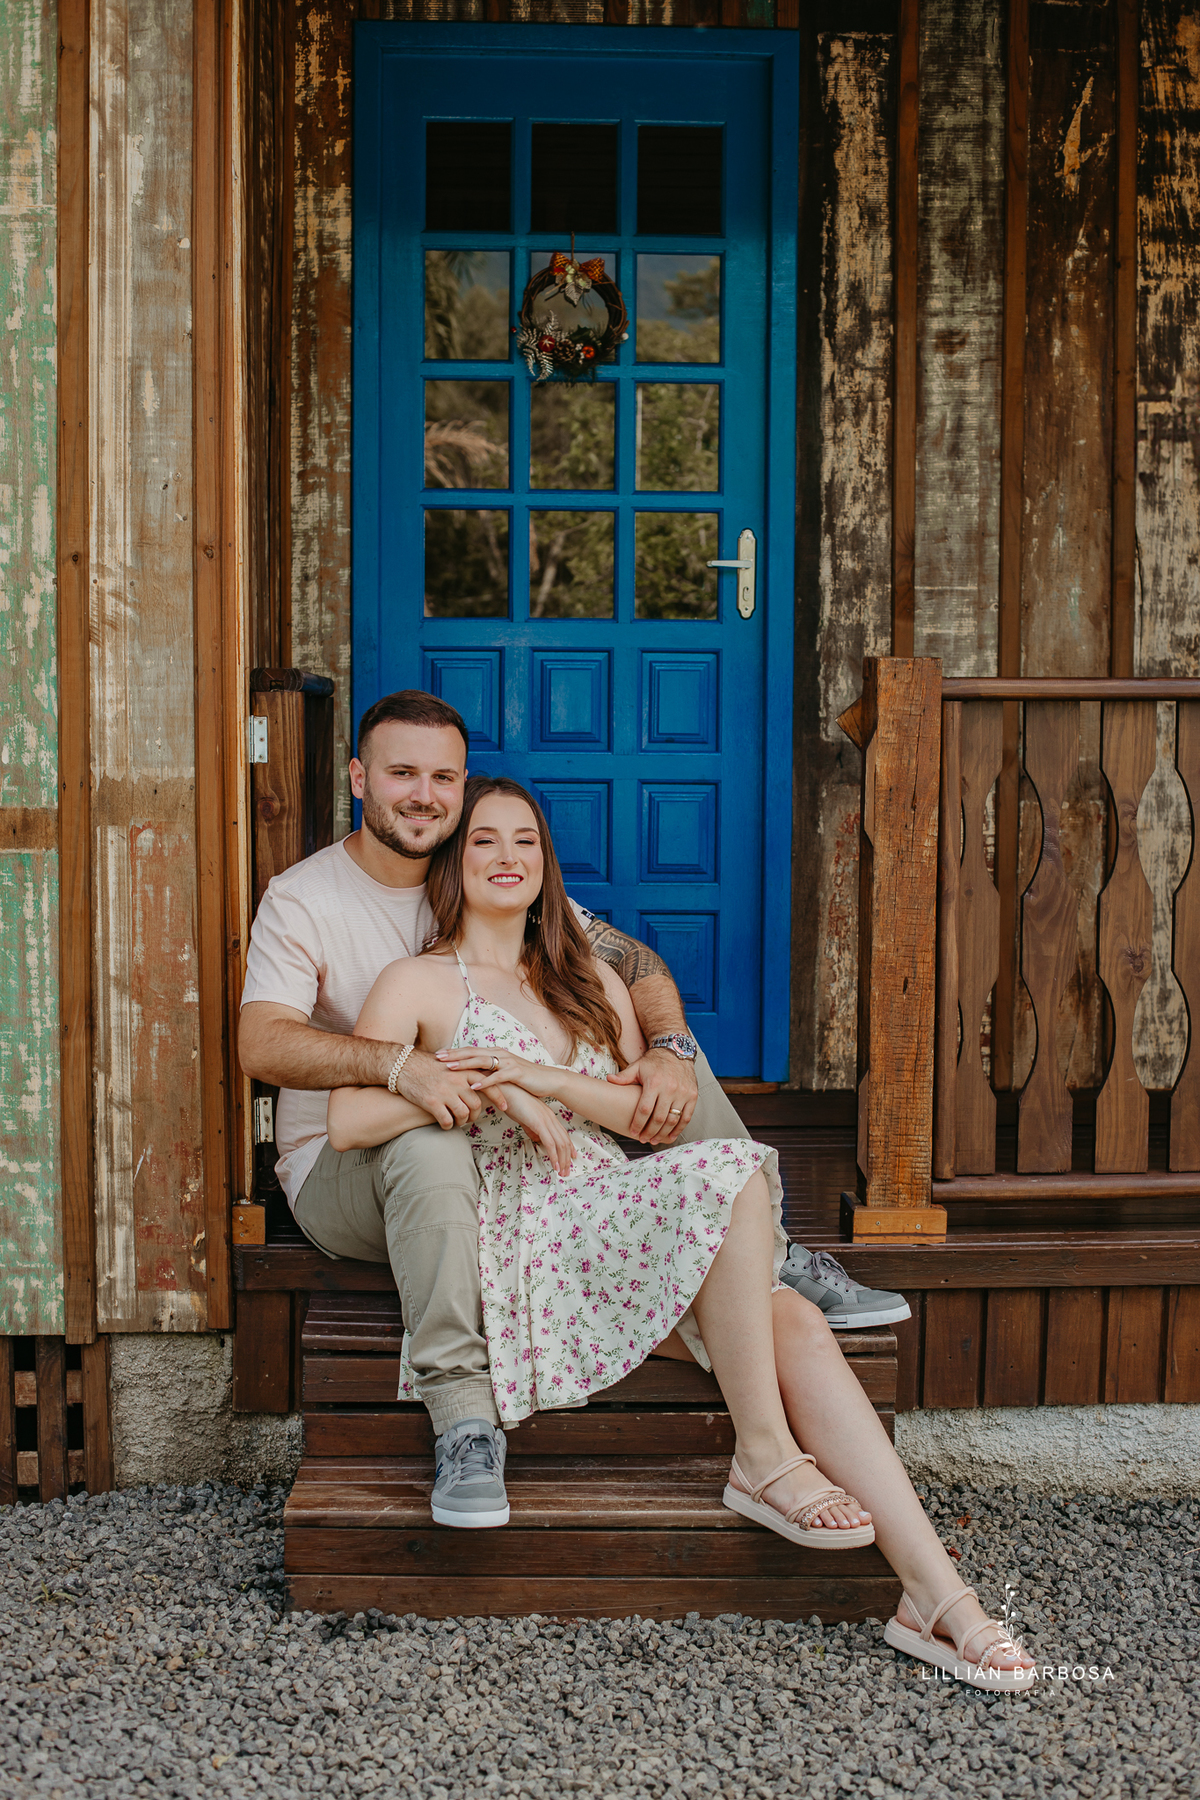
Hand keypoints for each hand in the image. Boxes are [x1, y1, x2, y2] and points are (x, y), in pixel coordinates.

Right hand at [392, 1048, 501, 1129]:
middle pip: (476, 1104)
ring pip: (463, 1114)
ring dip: (462, 1122)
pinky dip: (449, 1126)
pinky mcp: (432, 1102)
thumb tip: (481, 1081)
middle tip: (470, 1118)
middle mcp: (457, 1081)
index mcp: (464, 1070)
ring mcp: (445, 1092)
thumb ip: (466, 1072)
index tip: (505, 1107)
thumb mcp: (451, 1063)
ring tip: (458, 1121)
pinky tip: (446, 1124)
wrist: (403, 1066)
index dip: (499, 1098)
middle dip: (476, 1115)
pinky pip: (447, 1121)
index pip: (489, 1084)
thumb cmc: (427, 1065)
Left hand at [435, 1044, 558, 1099]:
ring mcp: (508, 1062)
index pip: (471, 1050)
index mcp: (496, 1053)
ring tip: (450, 1068)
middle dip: (454, 1055)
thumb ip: (488, 1073)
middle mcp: (500, 1054)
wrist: (547, 1080)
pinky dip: (484, 1081)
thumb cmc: (523, 1079)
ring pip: (483, 1062)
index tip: (437, 1054)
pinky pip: (497, 1077)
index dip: (454, 1052)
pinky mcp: (516, 1073)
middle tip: (437, 1057)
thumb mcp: (502, 1074)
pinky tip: (473, 1086)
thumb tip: (470, 1079)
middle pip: (473, 1052)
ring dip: (465, 1064)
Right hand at [497, 1084, 574, 1176]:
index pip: (562, 1134)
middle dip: (567, 1158)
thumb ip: (531, 1128)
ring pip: (560, 1144)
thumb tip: (536, 1138)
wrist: (505, 1089)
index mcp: (547, 1115)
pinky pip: (550, 1143)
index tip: (571, 1157)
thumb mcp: (524, 1117)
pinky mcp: (539, 1123)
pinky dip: (554, 1156)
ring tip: (562, 1172)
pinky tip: (554, 1165)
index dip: (568, 1147)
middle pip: (564, 1141)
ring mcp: (545, 1120)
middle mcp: (550, 1118)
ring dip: (562, 1160)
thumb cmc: (512, 1101)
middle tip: (566, 1171)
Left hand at [607, 1046, 697, 1142]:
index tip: (633, 1133)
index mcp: (654, 1083)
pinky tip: (670, 1136)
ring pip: (673, 1120)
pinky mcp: (692, 1096)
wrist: (676, 1050)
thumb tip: (609, 1080)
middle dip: (650, 1132)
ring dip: (663, 1133)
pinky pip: (686, 1117)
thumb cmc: (654, 1061)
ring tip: (654, 1140)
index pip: (645, 1109)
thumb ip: (624, 1076)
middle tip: (643, 1139)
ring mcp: (683, 1093)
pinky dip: (679, 1129)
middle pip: (659, 1118)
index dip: (638, 1124)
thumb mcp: (637, 1066)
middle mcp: (670, 1088)